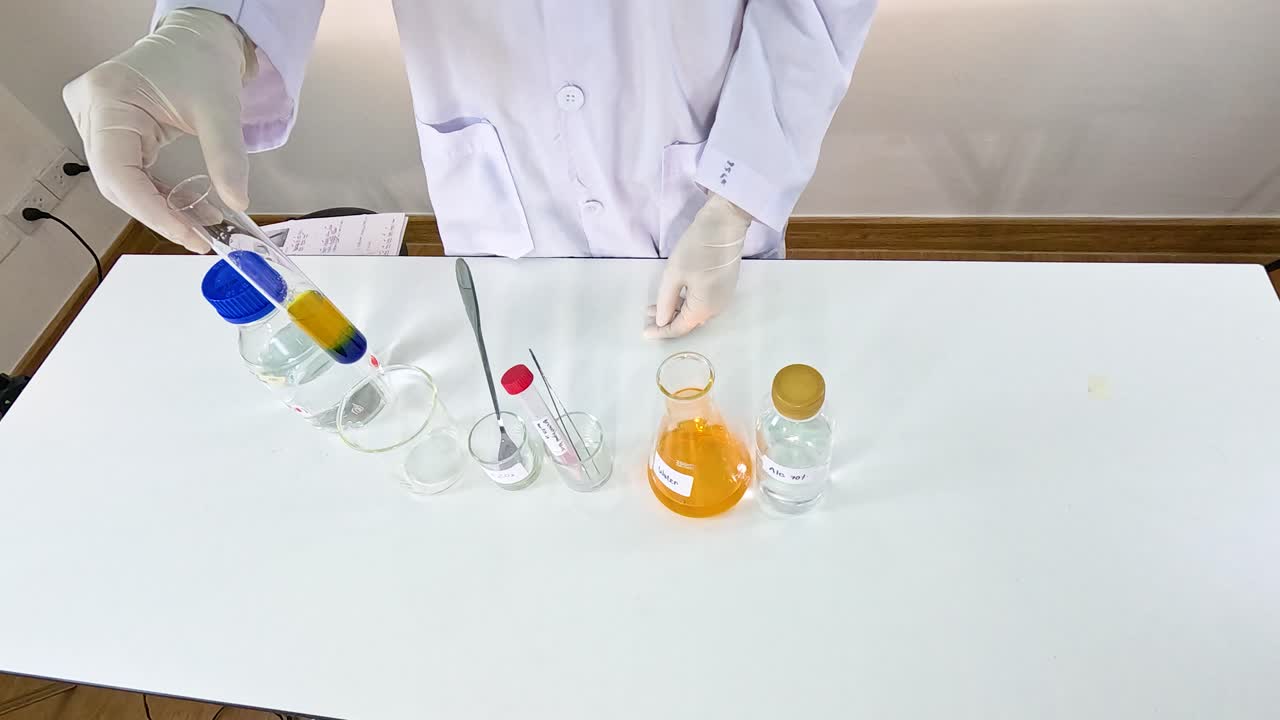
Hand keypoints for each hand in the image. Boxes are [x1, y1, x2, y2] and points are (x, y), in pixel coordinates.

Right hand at [63, 9, 253, 251]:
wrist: (198, 38)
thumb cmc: (202, 61)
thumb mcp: (220, 109)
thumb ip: (227, 158)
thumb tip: (237, 204)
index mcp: (108, 99)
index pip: (118, 173)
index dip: (151, 211)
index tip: (187, 235)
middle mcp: (90, 110)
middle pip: (116, 182)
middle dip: (159, 214)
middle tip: (199, 239)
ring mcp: (95, 120)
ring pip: (122, 182)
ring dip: (160, 208)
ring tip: (200, 226)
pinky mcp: (110, 130)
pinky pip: (129, 173)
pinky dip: (157, 194)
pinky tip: (186, 209)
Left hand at [645, 193, 751, 338]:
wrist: (725, 225)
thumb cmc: (696, 249)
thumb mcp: (674, 275)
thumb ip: (666, 302)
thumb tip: (661, 322)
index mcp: (703, 309)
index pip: (679, 329)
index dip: (661, 332)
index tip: (644, 332)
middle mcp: (716, 309)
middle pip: (689, 323)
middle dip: (667, 321)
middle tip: (647, 315)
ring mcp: (723, 298)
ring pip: (696, 313)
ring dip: (676, 311)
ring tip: (656, 305)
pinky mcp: (724, 287)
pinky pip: (704, 303)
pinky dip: (688, 303)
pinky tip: (675, 295)